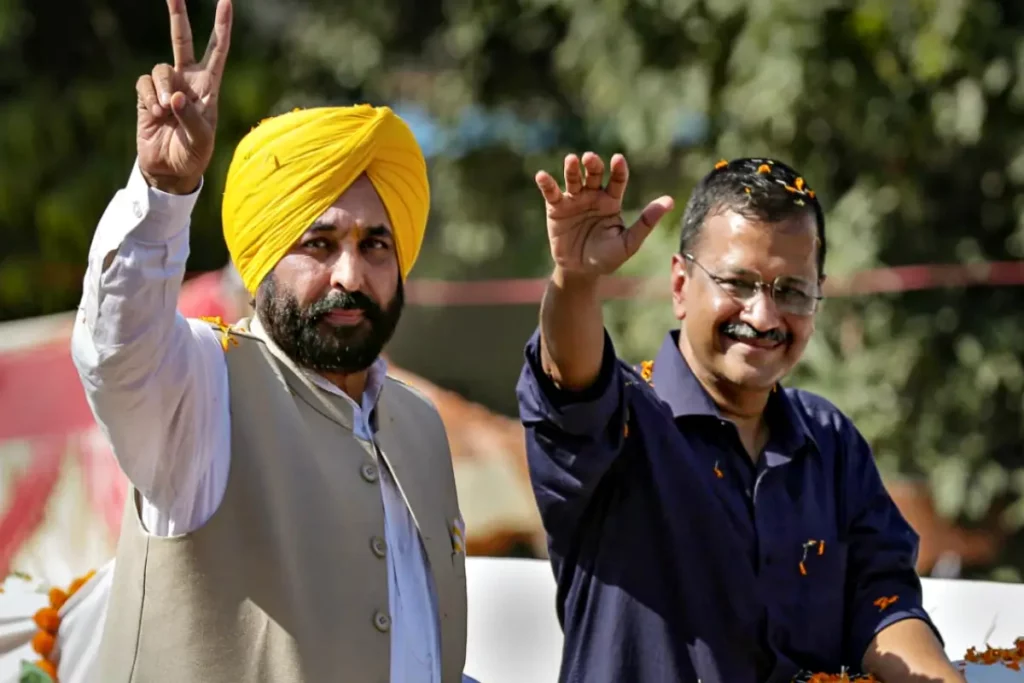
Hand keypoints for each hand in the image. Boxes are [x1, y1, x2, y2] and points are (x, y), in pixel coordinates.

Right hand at [135, 0, 232, 193]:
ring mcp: (166, 87)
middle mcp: (187, 81)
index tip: (226, 2)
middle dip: (177, 16)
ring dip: (162, 88)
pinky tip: (156, 114)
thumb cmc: (194, 155)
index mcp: (209, 88)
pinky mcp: (147, 96)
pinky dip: (150, 97)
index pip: (217, 52)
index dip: (221, 28)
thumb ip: (192, 119)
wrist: (170, 171)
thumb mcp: (202, 141)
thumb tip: (175, 96)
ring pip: (160, 68)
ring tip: (166, 112)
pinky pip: (144, 83)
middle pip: (182, 41)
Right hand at [535, 152, 673, 278]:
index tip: (618, 160)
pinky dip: (546, 183)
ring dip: (572, 168)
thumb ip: (646, 222)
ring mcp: (574, 200)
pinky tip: (542, 176)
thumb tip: (670, 201)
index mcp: (612, 201)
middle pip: (594, 173)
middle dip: (593, 164)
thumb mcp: (628, 243)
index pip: (617, 179)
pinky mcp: (556, 208)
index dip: (618, 169)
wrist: (580, 272)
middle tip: (590, 158)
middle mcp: (593, 195)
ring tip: (572, 160)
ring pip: (573, 178)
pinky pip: (551, 193)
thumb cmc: (607, 258)